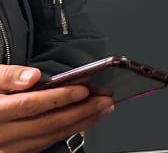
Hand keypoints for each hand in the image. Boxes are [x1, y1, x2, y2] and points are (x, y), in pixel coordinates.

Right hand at [0, 65, 114, 152]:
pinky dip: (64, 133)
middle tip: (104, 101)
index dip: (59, 97)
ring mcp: (6, 149)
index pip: (30, 105)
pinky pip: (41, 145)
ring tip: (100, 110)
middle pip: (45, 124)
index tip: (83, 89)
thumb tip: (32, 77)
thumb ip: (7, 76)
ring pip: (47, 138)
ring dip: (78, 124)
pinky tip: (80, 123)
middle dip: (79, 112)